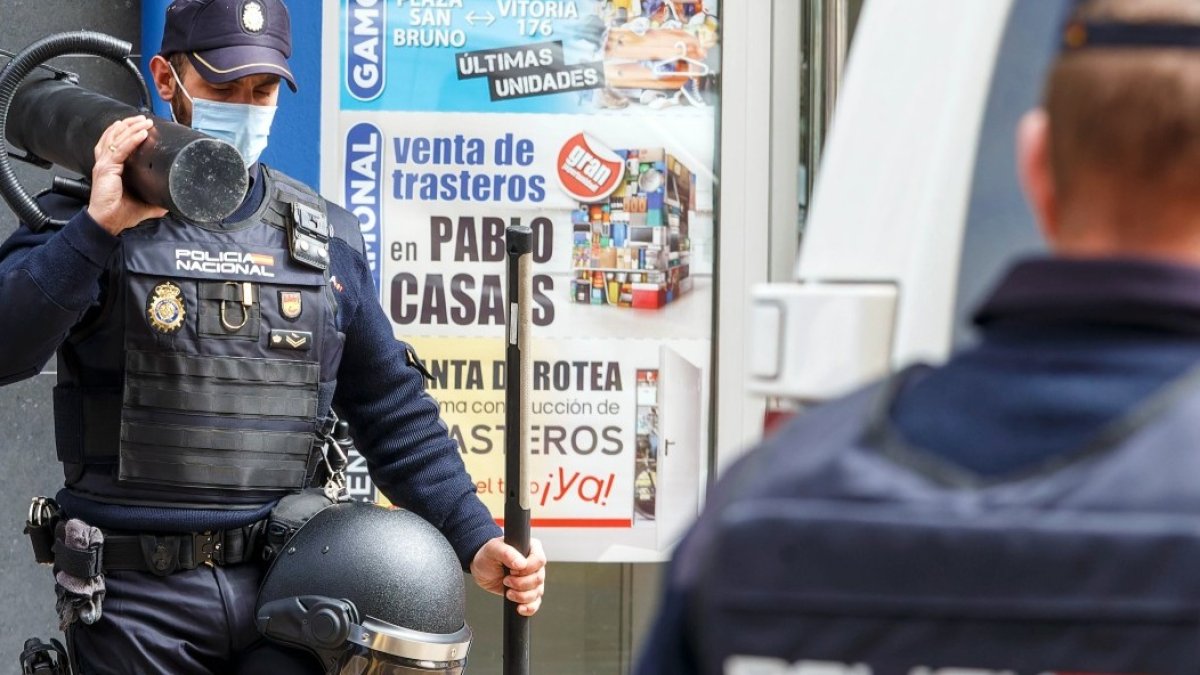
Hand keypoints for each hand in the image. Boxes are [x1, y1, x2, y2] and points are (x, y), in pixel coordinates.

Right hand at [87, 115, 167, 234]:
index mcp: (111, 166)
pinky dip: (131, 140)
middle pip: (115, 136)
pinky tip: (142, 134)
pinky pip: (120, 150)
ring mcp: (104, 164)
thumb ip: (155, 199)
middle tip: (144, 119)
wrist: (107, 222)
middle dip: (130, 125)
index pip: (117, 143)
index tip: (142, 126)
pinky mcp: (106, 169)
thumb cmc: (119, 212)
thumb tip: (171, 200)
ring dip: (132, 128)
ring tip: (145, 121)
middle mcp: (105, 162)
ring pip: (117, 139)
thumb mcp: (143, 203)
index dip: (127, 132)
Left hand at [470, 536, 546, 616]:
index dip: (527, 569)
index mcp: (531, 548)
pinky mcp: (528, 592)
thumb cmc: (488, 555)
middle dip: (521, 584)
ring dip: (522, 596)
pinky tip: (519, 608)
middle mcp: (535, 564)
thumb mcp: (493, 549)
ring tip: (508, 593)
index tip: (512, 570)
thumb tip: (521, 564)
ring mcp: (533, 579)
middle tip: (506, 581)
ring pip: (537, 592)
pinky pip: (535, 603)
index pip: (539, 560)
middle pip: (539, 578)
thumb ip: (507, 553)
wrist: (482, 570)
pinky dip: (529, 608)